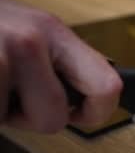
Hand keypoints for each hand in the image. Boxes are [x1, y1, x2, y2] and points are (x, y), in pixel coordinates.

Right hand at [0, 0, 122, 132]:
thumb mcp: (29, 32)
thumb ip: (61, 64)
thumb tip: (95, 99)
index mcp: (54, 32)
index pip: (107, 86)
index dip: (97, 112)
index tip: (80, 113)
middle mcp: (29, 40)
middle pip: (53, 118)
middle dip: (30, 118)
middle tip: (12, 96)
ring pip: (8, 121)